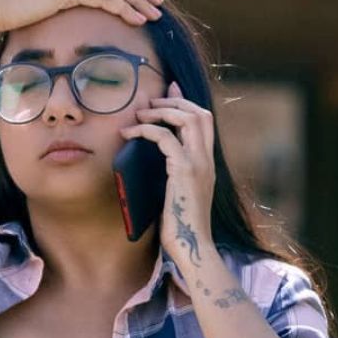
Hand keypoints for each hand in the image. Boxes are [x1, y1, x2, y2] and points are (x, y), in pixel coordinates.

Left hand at [119, 80, 216, 271]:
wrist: (192, 247)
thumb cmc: (181, 227)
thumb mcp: (179, 195)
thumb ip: (174, 176)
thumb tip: (156, 164)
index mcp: (207, 164)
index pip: (204, 121)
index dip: (186, 102)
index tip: (169, 91)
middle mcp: (207, 160)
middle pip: (198, 113)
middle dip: (173, 101)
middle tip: (151, 101)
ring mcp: (198, 164)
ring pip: (186, 118)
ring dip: (161, 111)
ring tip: (140, 114)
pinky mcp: (184, 171)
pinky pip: (165, 138)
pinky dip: (146, 130)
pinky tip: (130, 134)